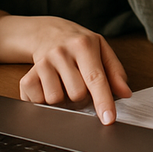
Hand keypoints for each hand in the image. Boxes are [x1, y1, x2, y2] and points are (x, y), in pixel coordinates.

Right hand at [16, 17, 131, 124]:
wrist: (48, 32)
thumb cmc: (79, 44)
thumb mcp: (102, 49)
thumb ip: (115, 71)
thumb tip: (126, 93)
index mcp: (83, 45)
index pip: (95, 77)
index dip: (103, 100)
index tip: (108, 119)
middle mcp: (61, 53)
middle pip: (77, 94)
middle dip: (82, 96)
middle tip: (80, 82)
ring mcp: (42, 64)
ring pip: (57, 100)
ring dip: (63, 99)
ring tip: (64, 82)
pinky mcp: (26, 77)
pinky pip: (38, 103)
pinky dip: (45, 101)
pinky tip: (49, 85)